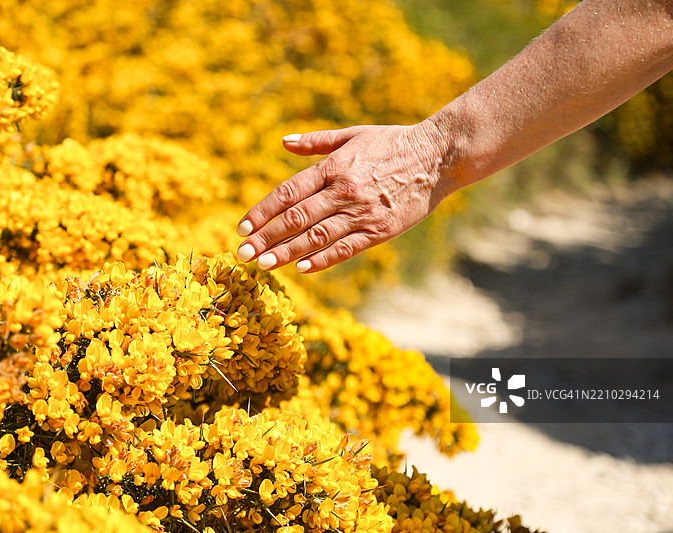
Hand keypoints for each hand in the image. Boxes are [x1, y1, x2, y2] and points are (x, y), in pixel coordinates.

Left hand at [235, 123, 454, 272]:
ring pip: (316, 237)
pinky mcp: (380, 231)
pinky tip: (302, 268)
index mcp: (333, 167)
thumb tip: (283, 142)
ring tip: (263, 264)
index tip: (242, 228)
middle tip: (242, 253)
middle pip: (296, 218)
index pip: (287, 193)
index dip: (262, 212)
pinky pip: (346, 248)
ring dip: (286, 252)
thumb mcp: (353, 134)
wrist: (437, 156)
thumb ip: (315, 142)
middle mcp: (343, 190)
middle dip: (266, 237)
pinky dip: (323, 259)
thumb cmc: (392, 143)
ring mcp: (362, 213)